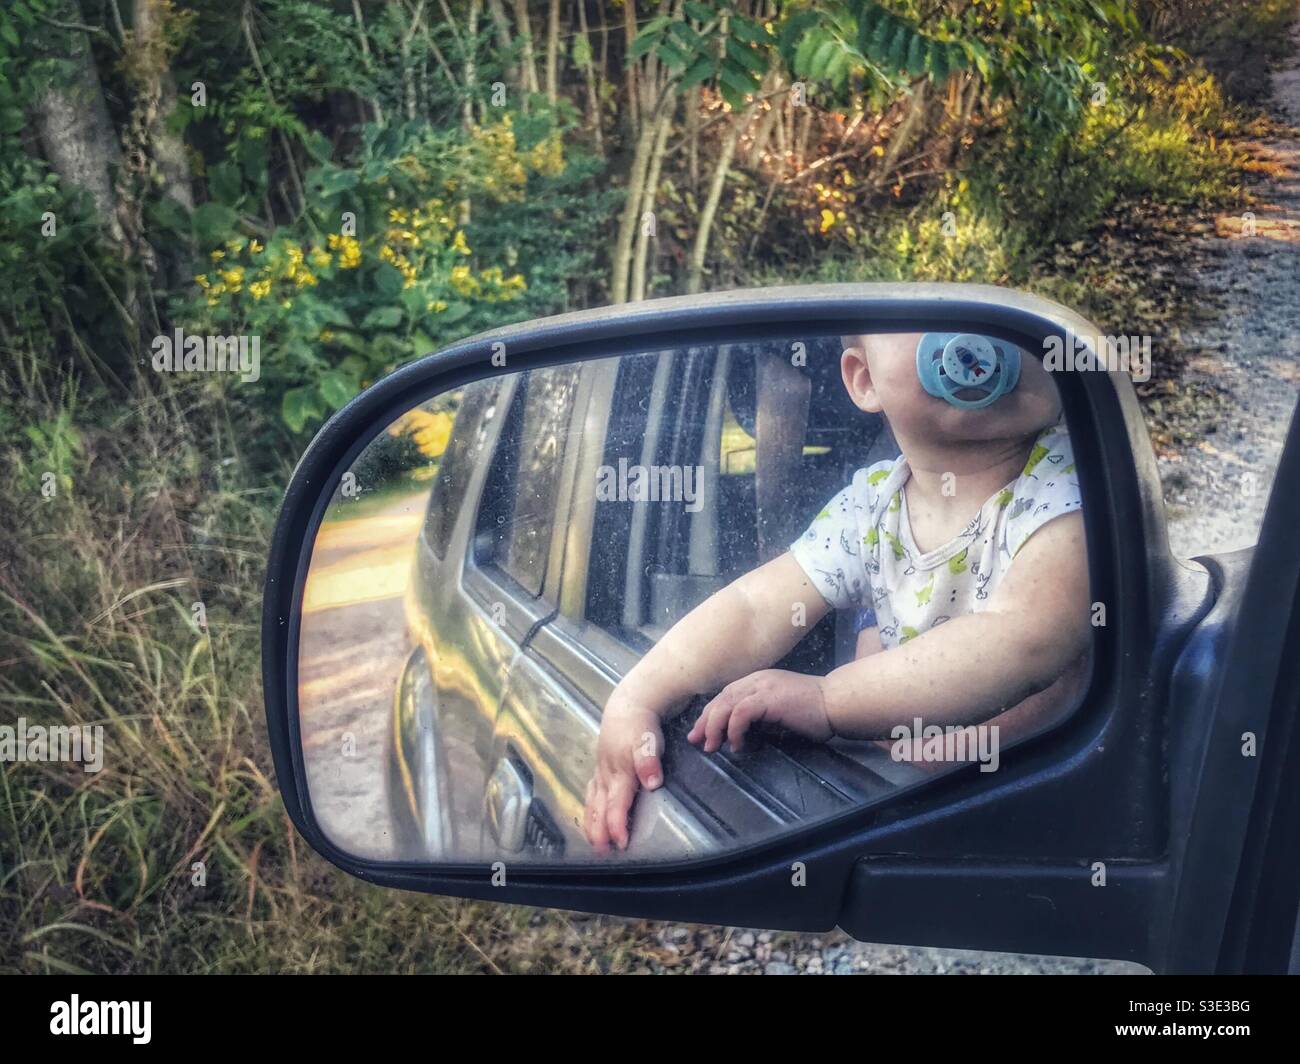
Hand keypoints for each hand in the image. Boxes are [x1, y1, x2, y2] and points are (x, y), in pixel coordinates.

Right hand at [583, 695, 664, 852]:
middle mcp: (606, 774)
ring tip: (593, 842)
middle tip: (601, 852)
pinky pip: (591, 792)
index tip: (621, 843)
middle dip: (599, 831)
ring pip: (592, 801)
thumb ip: (649, 761)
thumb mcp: (649, 739)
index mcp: (619, 771)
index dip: (617, 824)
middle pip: (600, 807)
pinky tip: (590, 815)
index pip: (616, 804)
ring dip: (591, 822)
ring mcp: (601, 771)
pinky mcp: (600, 767)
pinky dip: (589, 807)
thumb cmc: (641, 724)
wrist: (628, 704)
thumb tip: (652, 782)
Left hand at [687, 669, 832, 752]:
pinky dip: (734, 729)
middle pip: (721, 699)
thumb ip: (759, 720)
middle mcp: (757, 680)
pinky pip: (741, 712)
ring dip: (715, 727)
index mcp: (758, 682)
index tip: (700, 734)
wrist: (836, 703)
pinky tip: (737, 744)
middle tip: (698, 742)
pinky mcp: (770, 698)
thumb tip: (737, 735)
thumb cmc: (813, 713)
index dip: (709, 715)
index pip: (725, 696)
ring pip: (726, 704)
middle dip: (705, 721)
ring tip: (712, 747)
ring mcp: (763, 687)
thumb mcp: (778, 715)